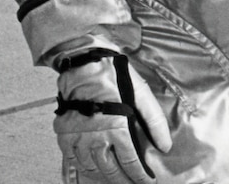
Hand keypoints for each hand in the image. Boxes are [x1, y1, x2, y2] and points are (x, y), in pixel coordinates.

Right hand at [52, 45, 172, 182]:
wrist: (82, 58)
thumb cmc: (112, 73)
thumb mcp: (141, 93)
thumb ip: (155, 121)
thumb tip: (165, 146)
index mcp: (117, 128)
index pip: (131, 165)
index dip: (141, 178)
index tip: (147, 182)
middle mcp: (96, 136)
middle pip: (111, 171)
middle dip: (123, 181)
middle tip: (131, 183)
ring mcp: (77, 135)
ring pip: (91, 167)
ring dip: (103, 175)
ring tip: (112, 176)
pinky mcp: (63, 130)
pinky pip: (72, 157)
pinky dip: (82, 165)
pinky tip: (90, 165)